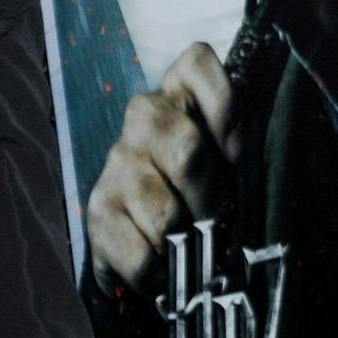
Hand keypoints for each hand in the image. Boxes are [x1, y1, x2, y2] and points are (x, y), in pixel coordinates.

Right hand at [86, 40, 237, 295]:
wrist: (144, 244)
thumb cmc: (195, 193)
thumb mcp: (224, 164)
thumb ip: (235, 153)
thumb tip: (240, 166)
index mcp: (178, 97)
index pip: (195, 63)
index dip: (222, 100)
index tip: (235, 149)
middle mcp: (142, 123)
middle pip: (184, 146)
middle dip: (208, 194)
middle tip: (213, 217)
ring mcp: (115, 166)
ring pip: (163, 212)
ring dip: (183, 241)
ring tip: (186, 248)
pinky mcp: (97, 212)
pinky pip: (138, 255)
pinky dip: (156, 273)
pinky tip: (161, 273)